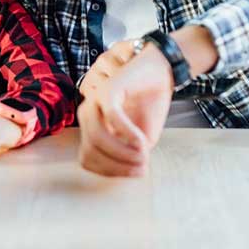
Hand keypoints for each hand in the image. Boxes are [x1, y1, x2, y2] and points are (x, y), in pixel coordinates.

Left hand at [77, 40, 174, 175]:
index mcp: (91, 128)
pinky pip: (111, 118)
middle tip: (142, 167)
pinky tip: (142, 142)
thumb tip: (122, 172)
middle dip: (117, 165)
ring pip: (96, 137)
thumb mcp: (138, 140)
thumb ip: (126, 156)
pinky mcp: (108, 90)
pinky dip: (128, 134)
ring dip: (121, 153)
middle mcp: (87, 115)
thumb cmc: (149, 106)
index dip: (111, 172)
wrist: (160, 74)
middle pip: (90, 152)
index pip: (88, 160)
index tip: (136, 173)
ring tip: (142, 156)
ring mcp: (94, 102)